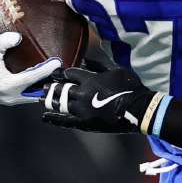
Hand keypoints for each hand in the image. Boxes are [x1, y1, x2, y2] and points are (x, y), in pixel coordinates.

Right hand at [0, 32, 60, 105]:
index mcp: (7, 86)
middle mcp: (12, 96)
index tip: (57, 62)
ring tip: (59, 75)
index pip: (32, 78)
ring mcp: (13, 101)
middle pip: (39, 91)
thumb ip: (2, 42)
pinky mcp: (14, 101)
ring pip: (36, 96)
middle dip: (51, 82)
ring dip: (46, 86)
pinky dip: (39, 88)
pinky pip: (31, 96)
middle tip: (64, 71)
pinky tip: (48, 79)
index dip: (46, 70)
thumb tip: (18, 37)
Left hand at [40, 67, 155, 133]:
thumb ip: (99, 65)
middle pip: (61, 88)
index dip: (61, 73)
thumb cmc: (131, 87)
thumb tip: (86, 60)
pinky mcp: (85, 123)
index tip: (56, 73)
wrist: (139, 109)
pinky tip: (45, 117)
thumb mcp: (116, 70)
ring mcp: (82, 109)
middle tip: (45, 86)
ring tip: (42, 99)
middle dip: (52, 86)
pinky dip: (54, 119)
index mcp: (90, 79)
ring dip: (49, 100)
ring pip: (60, 104)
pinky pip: (66, 121)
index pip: (69, 74)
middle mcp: (82, 93)